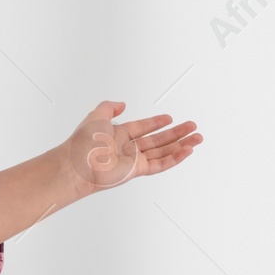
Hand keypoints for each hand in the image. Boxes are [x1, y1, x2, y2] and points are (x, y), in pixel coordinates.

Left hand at [62, 100, 201, 195]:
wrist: (77, 165)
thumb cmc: (82, 142)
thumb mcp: (96, 115)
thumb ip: (109, 107)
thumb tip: (121, 103)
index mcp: (119, 135)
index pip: (143, 128)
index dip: (156, 123)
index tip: (169, 118)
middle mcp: (128, 148)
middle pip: (158, 140)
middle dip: (177, 134)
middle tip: (192, 127)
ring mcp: (134, 161)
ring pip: (164, 152)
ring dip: (181, 145)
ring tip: (197, 138)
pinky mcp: (138, 171)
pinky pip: (161, 164)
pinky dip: (175, 158)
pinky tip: (187, 150)